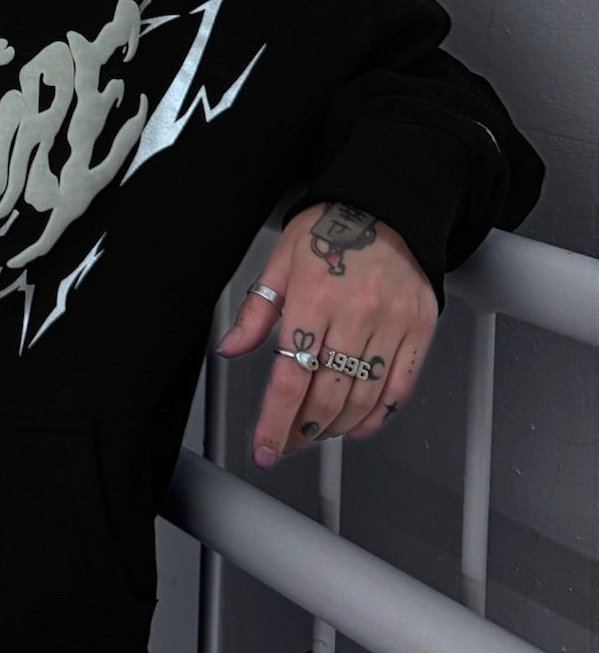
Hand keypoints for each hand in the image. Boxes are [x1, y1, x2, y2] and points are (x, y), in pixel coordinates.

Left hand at [213, 200, 438, 466]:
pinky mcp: (420, 330)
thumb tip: (232, 348)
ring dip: (336, 427)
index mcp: (313, 296)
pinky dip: (378, 417)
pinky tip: (357, 427)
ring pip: (363, 399)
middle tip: (287, 441)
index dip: (276, 422)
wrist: (386, 204)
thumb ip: (257, 311)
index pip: (292, 377)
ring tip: (316, 433)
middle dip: (302, 431)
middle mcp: (355, 314)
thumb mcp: (281, 261)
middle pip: (327, 396)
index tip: (266, 447)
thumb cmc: (330, 229)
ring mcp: (392, 324)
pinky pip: (399, 388)